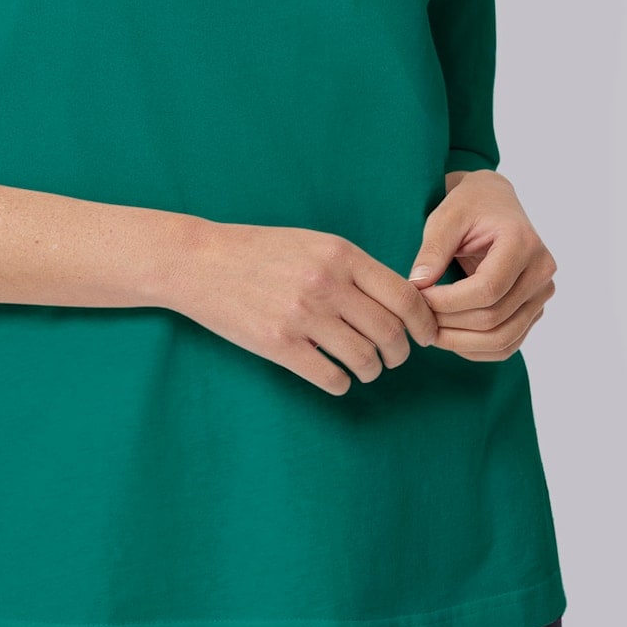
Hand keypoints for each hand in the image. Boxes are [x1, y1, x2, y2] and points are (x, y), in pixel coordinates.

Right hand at [161, 217, 441, 395]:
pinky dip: (342, 383)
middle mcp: (326, 284)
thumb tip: (399, 300)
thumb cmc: (259, 250)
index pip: (403, 296)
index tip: (426, 336)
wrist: (200, 261)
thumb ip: (353, 268)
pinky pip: (330, 377)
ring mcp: (302, 316)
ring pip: (364, 359)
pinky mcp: (279, 345)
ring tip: (365, 368)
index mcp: (340, 254)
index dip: (424, 322)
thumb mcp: (313, 242)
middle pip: (389, 332)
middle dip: (400, 352)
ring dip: (372, 370)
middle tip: (395, 357)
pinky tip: (336, 377)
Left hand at [407, 171, 555, 361]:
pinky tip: (451, 339)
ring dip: (461, 343)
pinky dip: (478, 349)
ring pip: (503, 338)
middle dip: (450, 324)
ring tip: (430, 331)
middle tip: (418, 319)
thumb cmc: (469, 206)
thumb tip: (417, 285)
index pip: (487, 289)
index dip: (448, 301)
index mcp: (522, 243)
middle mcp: (541, 271)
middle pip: (495, 318)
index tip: (418, 298)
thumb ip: (432, 249)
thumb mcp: (445, 217)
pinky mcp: (534, 309)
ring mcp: (541, 293)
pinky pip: (508, 344)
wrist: (494, 203)